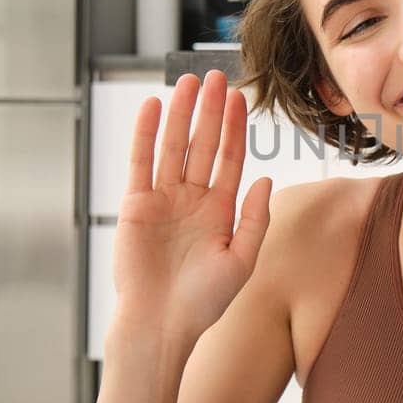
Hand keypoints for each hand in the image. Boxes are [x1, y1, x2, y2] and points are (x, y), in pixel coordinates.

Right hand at [112, 70, 272, 345]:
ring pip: (173, 146)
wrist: (161, 325)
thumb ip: (256, 218)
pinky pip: (141, 162)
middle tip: (215, 76)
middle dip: (210, 111)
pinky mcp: (135, 205)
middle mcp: (192, 199)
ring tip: (188, 82)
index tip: (239, 97)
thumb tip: (267, 178)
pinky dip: (145, 133)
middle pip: (203, 144)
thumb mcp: (242, 259)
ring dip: (180, 113)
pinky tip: (152, 106)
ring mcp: (163, 200)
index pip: (229, 158)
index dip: (234, 127)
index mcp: (220, 210)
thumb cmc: (203, 302)